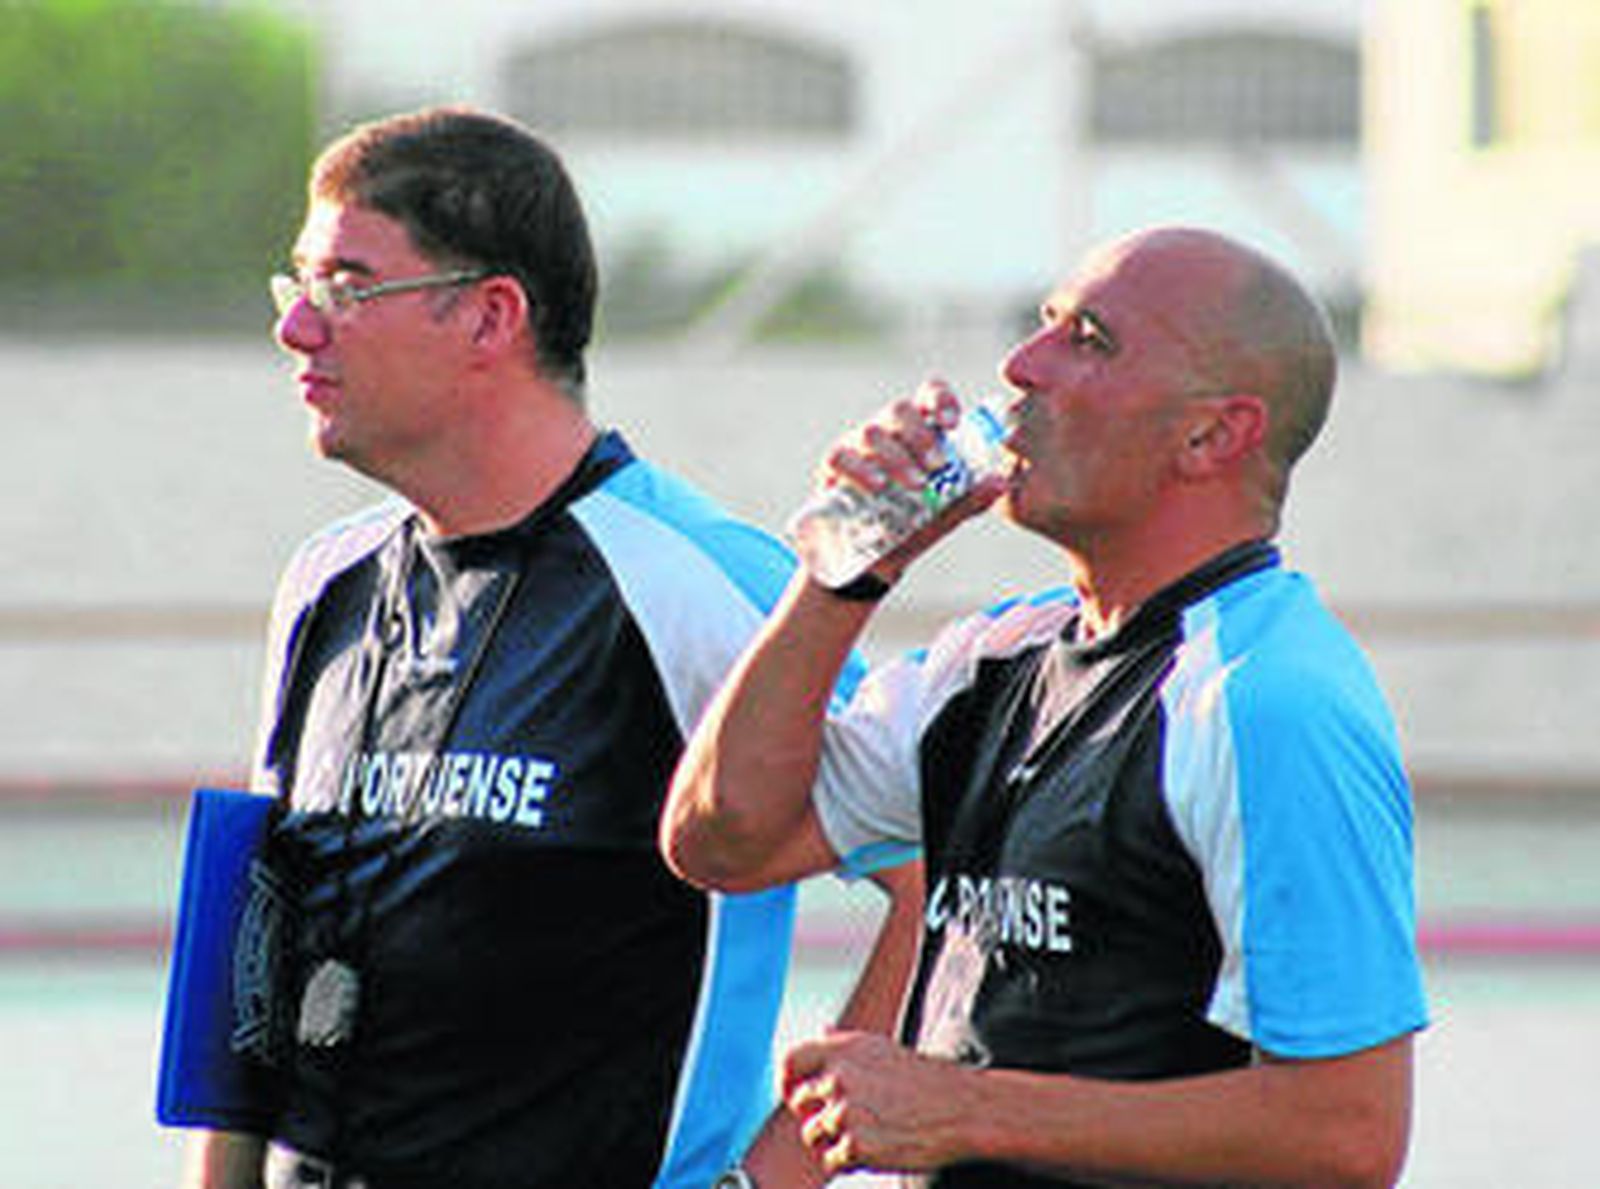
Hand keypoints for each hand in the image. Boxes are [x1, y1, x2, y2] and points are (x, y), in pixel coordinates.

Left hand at [782, 1031, 975, 1174]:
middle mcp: (839, 1076)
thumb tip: (823, 1030)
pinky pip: (831, 1162)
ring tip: (869, 1135)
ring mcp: (845, 1111)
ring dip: (833, 1141)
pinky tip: (876, 1150)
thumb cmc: (924, 1080)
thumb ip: (844, 1042)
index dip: (785, 1082)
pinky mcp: (856, 1145)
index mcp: (842, 1049)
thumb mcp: (881, 1048)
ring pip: (813, 1135)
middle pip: (799, 1104)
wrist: (962, 1110)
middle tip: (845, 1123)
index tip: (791, 1096)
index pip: (790, 1061)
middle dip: (815, 1117)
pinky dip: (847, 1163)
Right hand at [814, 379, 1006, 581]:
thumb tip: (1002, 483)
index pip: (927, 396)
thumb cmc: (910, 528)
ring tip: (915, 484)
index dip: (940, 399)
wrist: (872, 565)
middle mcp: (886, 432)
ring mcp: (856, 447)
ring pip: (872, 432)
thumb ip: (968, 499)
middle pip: (899, 409)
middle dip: (920, 434)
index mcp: (916, 433)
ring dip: (897, 456)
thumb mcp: (943, 516)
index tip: (953, 423)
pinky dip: (861, 468)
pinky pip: (841, 456)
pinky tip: (879, 486)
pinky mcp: (832, 468)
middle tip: (938, 465)